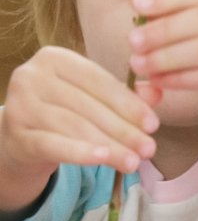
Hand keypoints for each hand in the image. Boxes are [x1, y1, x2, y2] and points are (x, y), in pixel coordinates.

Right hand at [0, 47, 158, 214]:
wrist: (23, 139)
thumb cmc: (64, 112)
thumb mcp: (94, 100)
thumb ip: (124, 95)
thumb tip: (157, 92)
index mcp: (54, 58)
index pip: (98, 81)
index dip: (128, 104)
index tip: (154, 125)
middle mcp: (32, 75)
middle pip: (88, 106)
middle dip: (123, 129)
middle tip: (149, 149)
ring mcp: (20, 105)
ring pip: (74, 126)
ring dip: (109, 146)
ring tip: (134, 162)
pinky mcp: (17, 135)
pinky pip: (53, 145)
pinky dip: (80, 153)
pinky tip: (103, 159)